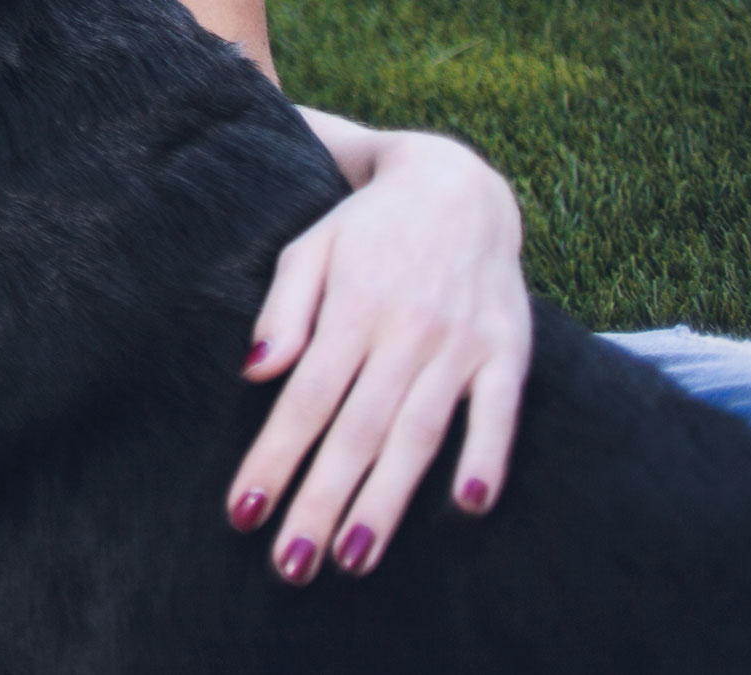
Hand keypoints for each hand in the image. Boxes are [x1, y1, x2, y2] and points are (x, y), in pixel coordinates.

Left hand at [226, 125, 531, 578]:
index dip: (274, 456)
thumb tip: (254, 372)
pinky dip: (487, 457)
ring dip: (388, 499)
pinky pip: (499, 412)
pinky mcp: (508, 352)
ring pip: (419, 434)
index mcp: (351, 309)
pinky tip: (467, 506)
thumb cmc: (365, 229)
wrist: (458, 186)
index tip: (243, 511)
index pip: (305, 398)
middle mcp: (406, 331)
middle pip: (356, 429)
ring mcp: (460, 345)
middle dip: (321, 500)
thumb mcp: (308, 248)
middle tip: (291, 565)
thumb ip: (283, 309)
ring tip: (353, 557)